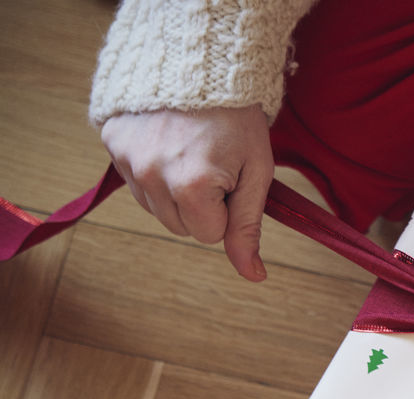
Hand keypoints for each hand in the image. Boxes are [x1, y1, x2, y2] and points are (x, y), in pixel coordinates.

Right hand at [101, 106, 273, 280]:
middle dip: (204, 207)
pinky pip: (137, 186)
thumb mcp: (256, 174)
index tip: (232, 177)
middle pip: (181, 227)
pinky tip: (169, 147)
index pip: (209, 235)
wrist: (201, 64)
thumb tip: (253, 275)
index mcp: (191, 186)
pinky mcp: (112, 144)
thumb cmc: (238, 121)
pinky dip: (155, 175)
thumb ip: (249, 228)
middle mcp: (151, 176)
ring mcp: (127, 160)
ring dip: (177, 194)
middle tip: (214, 165)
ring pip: (158, 211)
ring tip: (192, 154)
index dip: (228, 210)